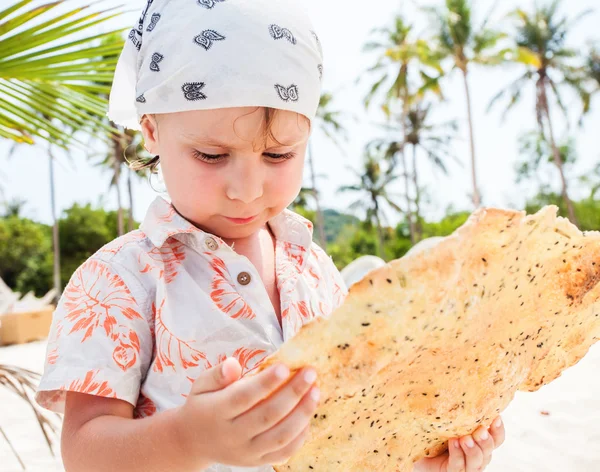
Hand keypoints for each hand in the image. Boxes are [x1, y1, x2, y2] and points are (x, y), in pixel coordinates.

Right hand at [175, 357, 319, 467]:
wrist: (193, 442)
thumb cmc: (203, 405)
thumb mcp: (201, 385)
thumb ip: (217, 374)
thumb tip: (234, 364)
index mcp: (216, 412)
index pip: (243, 397)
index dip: (265, 382)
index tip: (285, 366)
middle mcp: (232, 435)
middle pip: (267, 415)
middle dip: (293, 393)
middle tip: (310, 372)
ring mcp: (246, 452)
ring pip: (280, 436)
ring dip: (302, 413)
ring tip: (315, 391)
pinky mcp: (257, 461)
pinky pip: (284, 452)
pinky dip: (300, 435)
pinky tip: (308, 414)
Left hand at [413, 417, 504, 471]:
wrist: (416, 449)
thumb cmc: (433, 430)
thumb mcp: (447, 418)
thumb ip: (456, 410)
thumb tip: (460, 384)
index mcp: (479, 442)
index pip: (496, 438)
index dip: (498, 429)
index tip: (496, 416)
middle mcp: (476, 455)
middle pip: (488, 450)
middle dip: (486, 440)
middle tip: (480, 430)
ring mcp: (465, 466)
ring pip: (477, 461)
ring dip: (473, 449)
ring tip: (465, 438)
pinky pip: (458, 466)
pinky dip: (457, 454)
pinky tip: (454, 443)